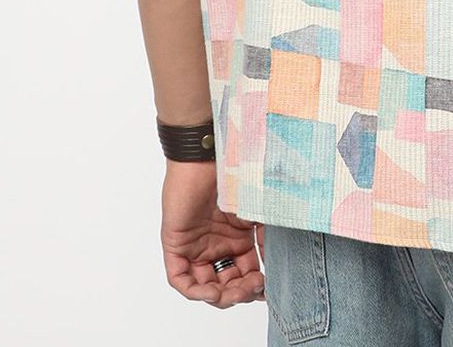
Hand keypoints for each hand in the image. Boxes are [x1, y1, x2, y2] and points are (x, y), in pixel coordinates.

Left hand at [160, 160, 266, 309]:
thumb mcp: (258, 212)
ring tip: (235, 291)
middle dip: (240, 294)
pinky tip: (213, 290)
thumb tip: (276, 267)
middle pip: (226, 285)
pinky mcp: (176, 245)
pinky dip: (196, 291)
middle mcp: (215, 246)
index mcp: (236, 239)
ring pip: (204, 287)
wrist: (209, 156)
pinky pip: (181, 279)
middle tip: (253, 289)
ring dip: (220, 297)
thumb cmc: (235, 175)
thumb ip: (267, 238)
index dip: (254, 287)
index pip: (244, 274)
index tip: (267, 290)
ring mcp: (194, 247)